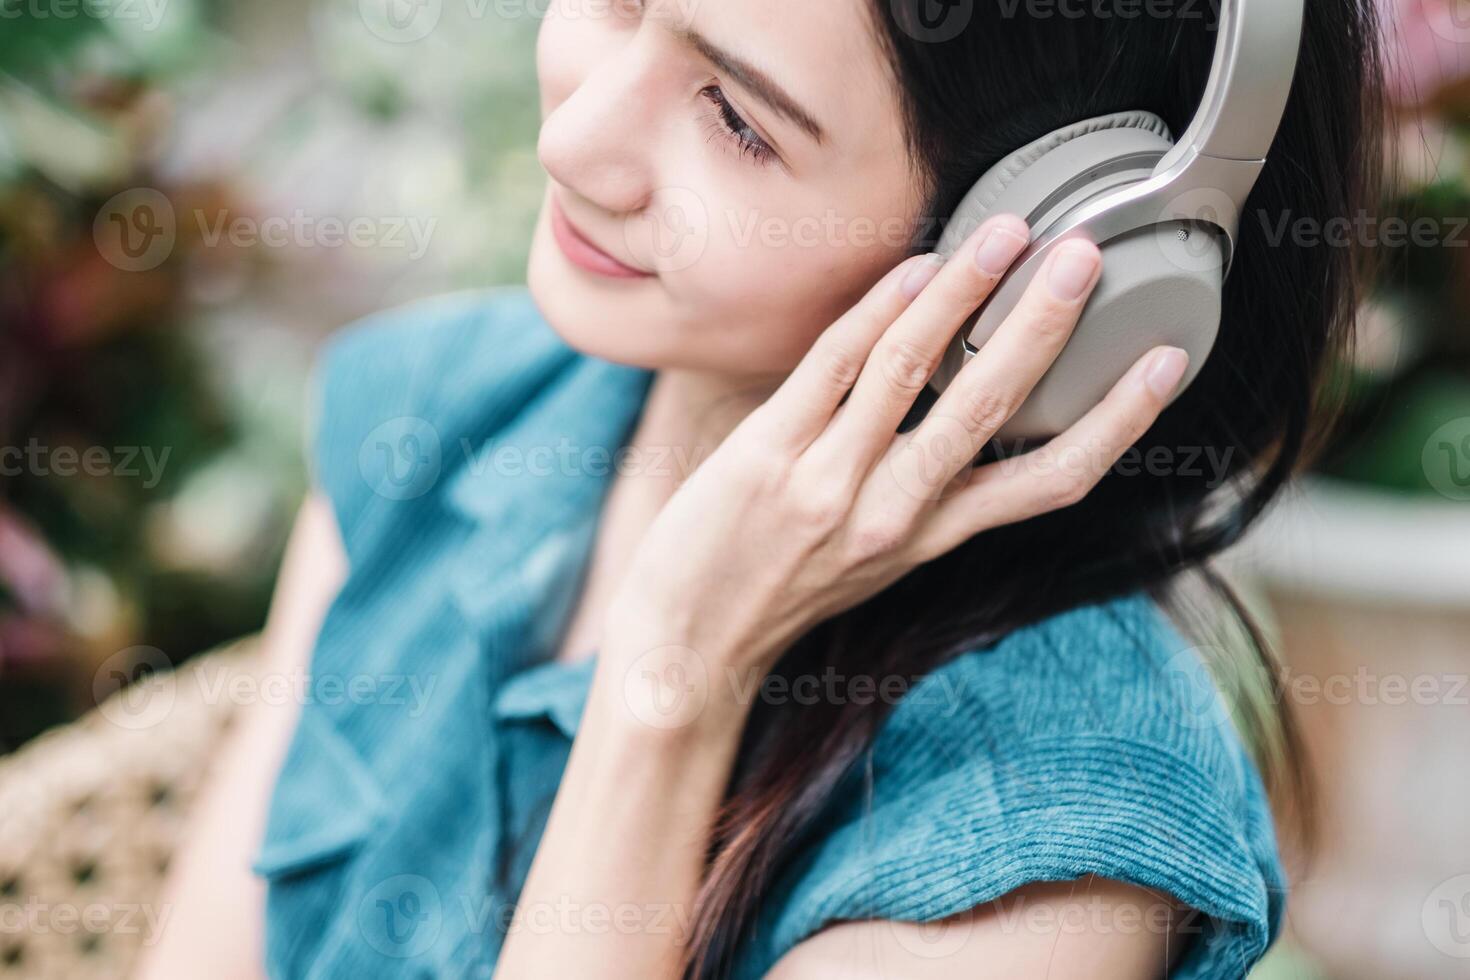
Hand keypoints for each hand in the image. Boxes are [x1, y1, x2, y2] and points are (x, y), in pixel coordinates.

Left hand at [603, 214, 1188, 691]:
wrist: (687, 645)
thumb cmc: (780, 590)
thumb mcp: (875, 556)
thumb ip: (922, 492)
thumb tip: (962, 400)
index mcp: (933, 538)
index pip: (1050, 482)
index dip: (1118, 422)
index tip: (1168, 362)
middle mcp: (893, 514)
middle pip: (991, 409)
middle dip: (1044, 327)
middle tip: (1086, 255)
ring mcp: (829, 483)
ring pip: (912, 372)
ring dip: (964, 295)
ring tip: (1006, 236)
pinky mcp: (767, 457)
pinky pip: (831, 368)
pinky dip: (875, 313)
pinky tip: (912, 269)